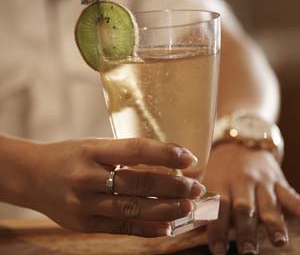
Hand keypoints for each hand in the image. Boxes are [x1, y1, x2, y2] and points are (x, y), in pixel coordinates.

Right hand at [25, 138, 204, 236]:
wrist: (33, 176)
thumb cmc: (69, 156)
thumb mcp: (94, 146)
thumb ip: (124, 154)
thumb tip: (164, 162)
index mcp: (91, 151)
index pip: (134, 150)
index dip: (164, 153)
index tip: (188, 157)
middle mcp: (86, 178)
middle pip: (137, 183)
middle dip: (172, 186)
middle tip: (196, 186)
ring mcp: (83, 204)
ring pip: (132, 209)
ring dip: (165, 209)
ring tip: (188, 206)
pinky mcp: (83, 225)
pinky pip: (120, 228)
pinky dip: (146, 229)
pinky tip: (167, 227)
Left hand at [203, 143, 299, 254]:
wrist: (240, 144)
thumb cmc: (220, 169)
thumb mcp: (208, 178)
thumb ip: (204, 199)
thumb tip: (191, 223)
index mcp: (220, 182)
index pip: (218, 206)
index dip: (218, 228)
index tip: (218, 250)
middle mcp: (241, 182)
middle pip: (244, 208)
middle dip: (246, 230)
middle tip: (247, 251)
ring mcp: (261, 181)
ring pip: (267, 203)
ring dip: (273, 223)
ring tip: (278, 241)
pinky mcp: (278, 181)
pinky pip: (289, 194)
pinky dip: (298, 206)